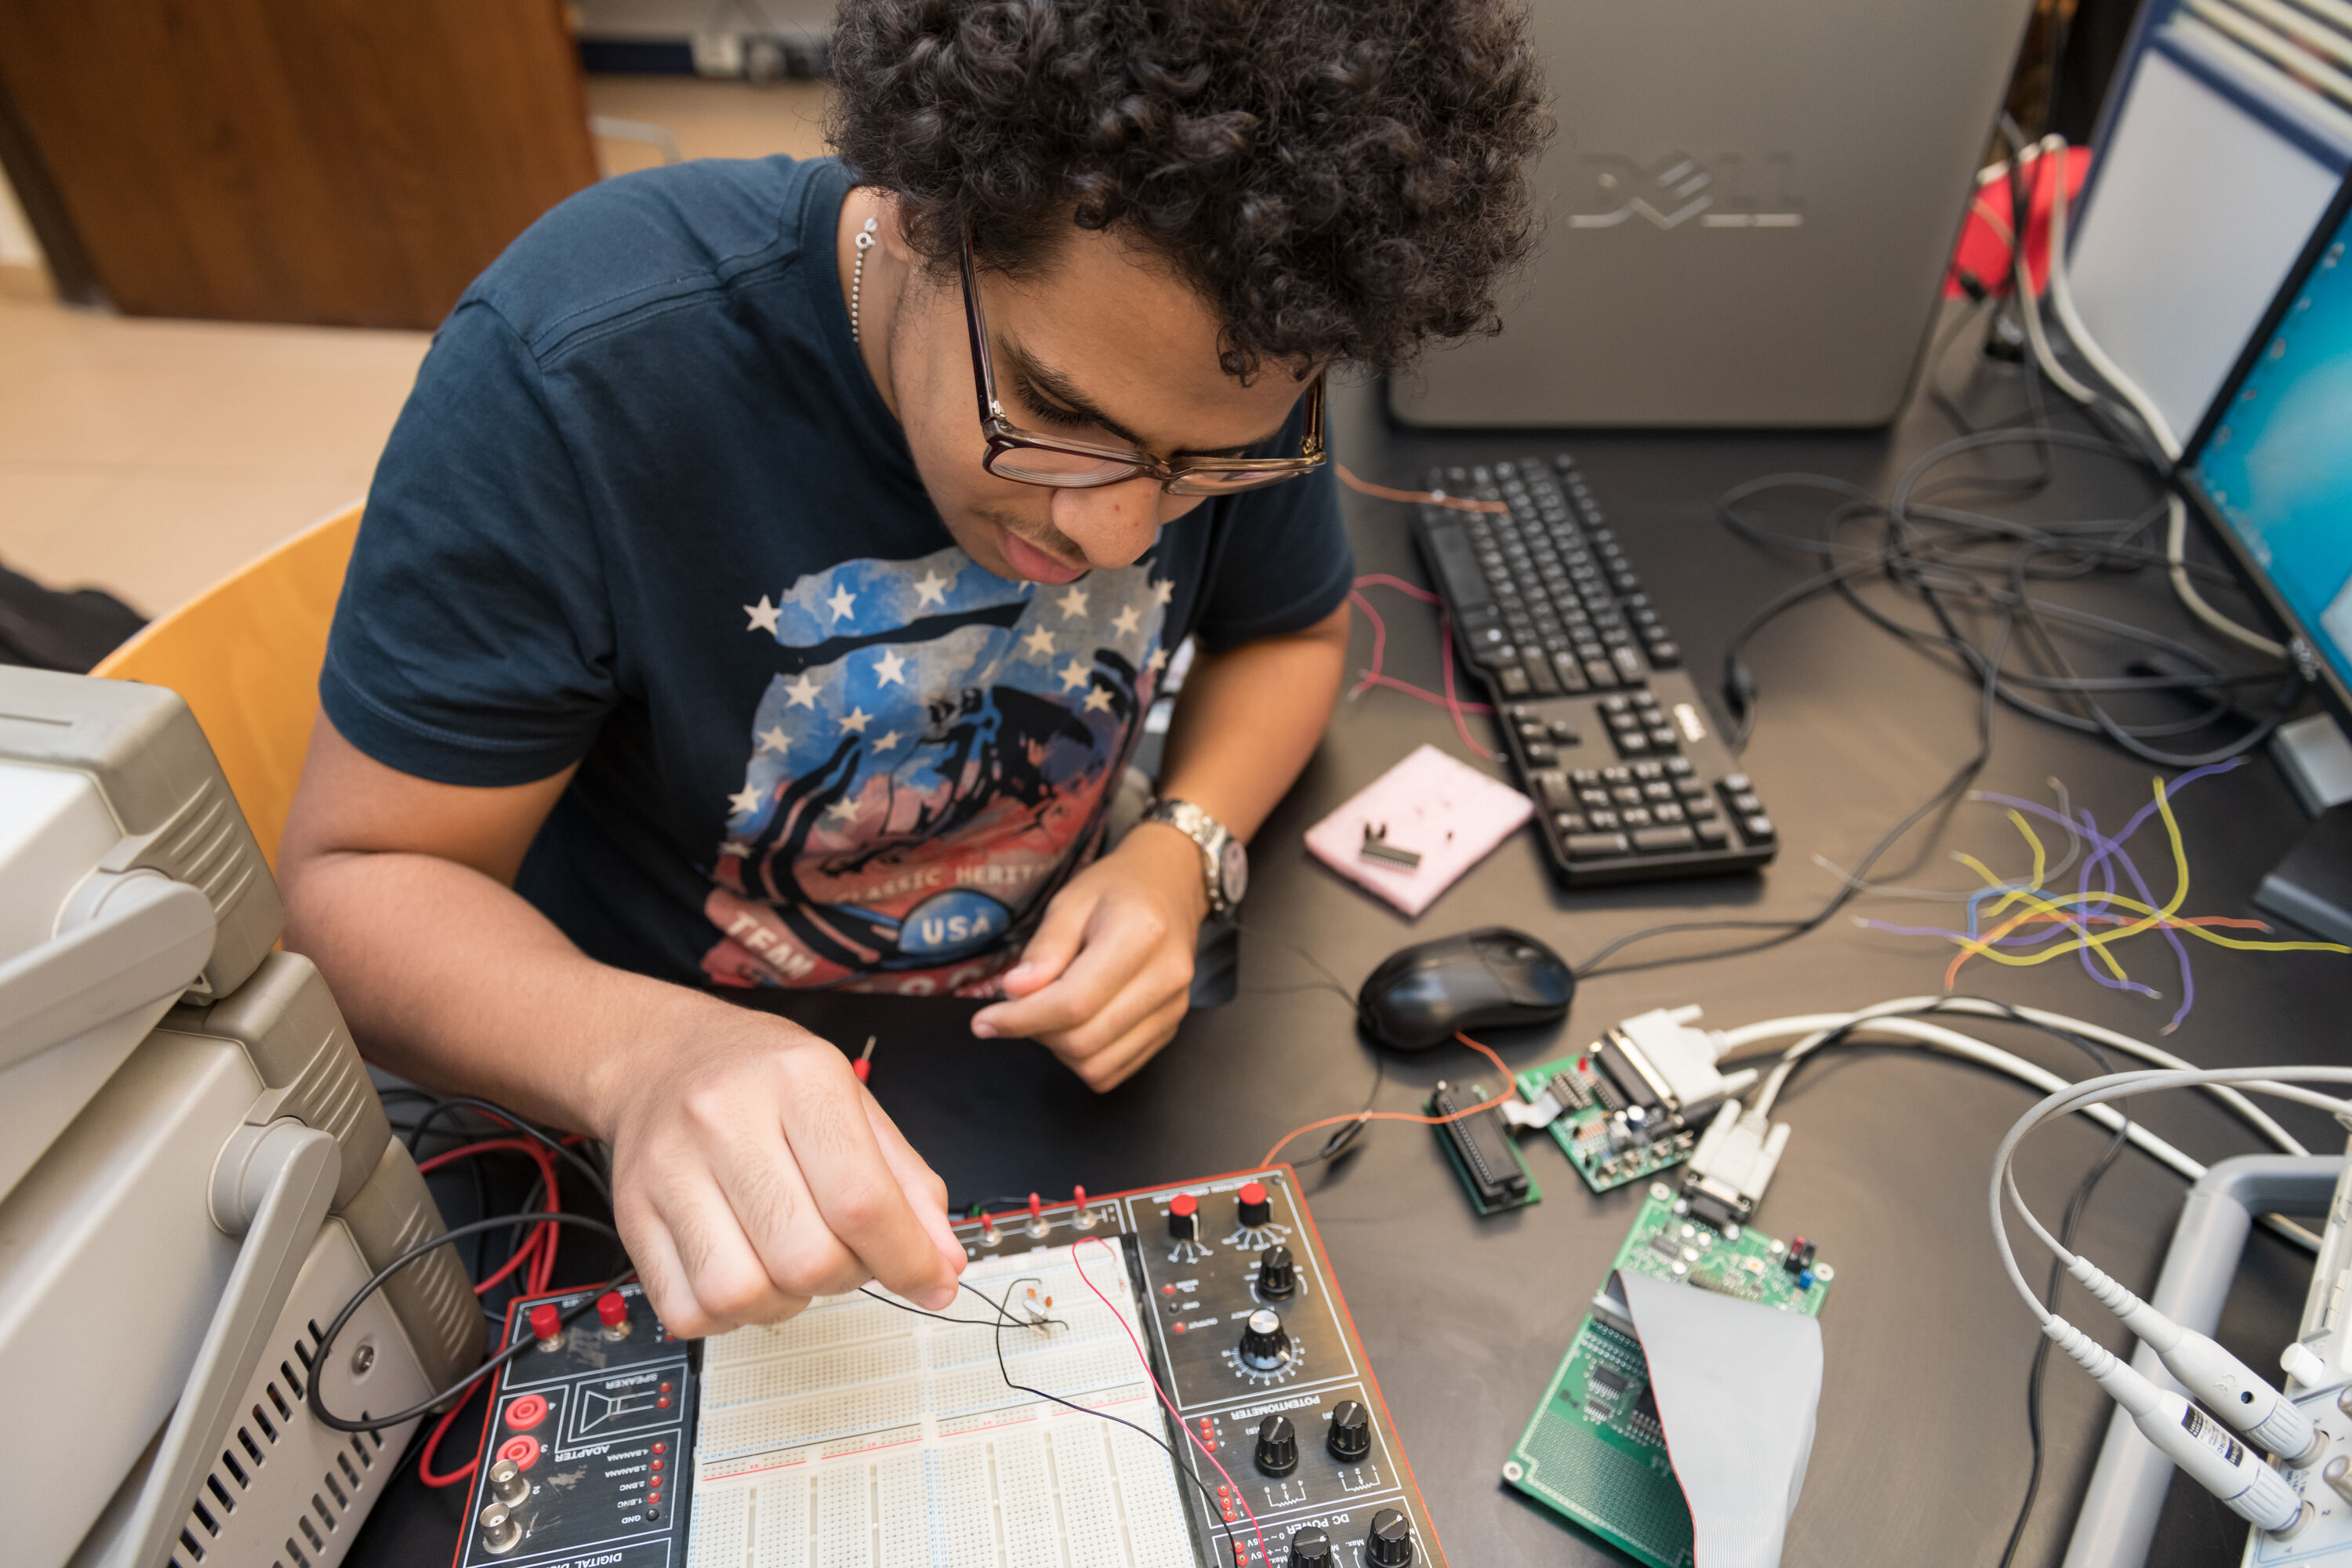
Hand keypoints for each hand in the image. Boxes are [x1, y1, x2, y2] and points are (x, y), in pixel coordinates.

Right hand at [589, 1008, 965, 1337]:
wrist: (662, 1058)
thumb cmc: (766, 1080)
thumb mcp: (853, 1104)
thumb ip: (908, 1184)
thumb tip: (944, 1265)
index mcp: (798, 1078)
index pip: (862, 1200)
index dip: (907, 1260)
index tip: (930, 1283)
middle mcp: (725, 1117)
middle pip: (805, 1257)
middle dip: (847, 1278)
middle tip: (848, 1254)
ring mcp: (669, 1169)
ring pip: (742, 1294)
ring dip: (786, 1302)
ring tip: (791, 1262)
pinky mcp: (631, 1215)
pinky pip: (688, 1312)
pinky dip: (730, 1315)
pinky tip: (746, 1270)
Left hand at [970, 822, 1209, 1090]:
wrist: (1169, 887)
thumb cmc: (1116, 890)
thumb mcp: (1070, 901)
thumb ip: (1044, 949)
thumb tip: (1016, 994)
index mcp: (1139, 936)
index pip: (1073, 1003)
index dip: (1021, 1020)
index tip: (984, 1022)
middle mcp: (1165, 978)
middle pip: (1084, 1040)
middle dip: (1037, 1033)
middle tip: (1020, 1006)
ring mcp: (1172, 1008)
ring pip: (1098, 1066)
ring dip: (1059, 1049)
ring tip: (1050, 1011)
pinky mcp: (1170, 1028)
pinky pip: (1116, 1070)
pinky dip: (1083, 1058)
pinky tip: (1075, 1023)